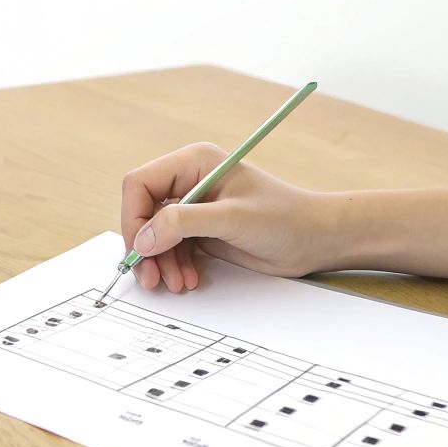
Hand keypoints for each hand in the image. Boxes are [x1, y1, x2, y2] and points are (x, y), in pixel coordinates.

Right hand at [120, 142, 344, 291]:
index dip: (134, 219)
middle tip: (151, 278)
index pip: (140, 185)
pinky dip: (173, 266)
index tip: (140, 251)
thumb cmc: (283, 218)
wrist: (314, 239)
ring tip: (178, 283)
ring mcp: (194, 207)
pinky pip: (170, 248)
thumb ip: (184, 224)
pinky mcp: (201, 230)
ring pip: (154, 235)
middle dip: (145, 247)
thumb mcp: (232, 219)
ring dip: (160, 262)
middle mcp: (189, 181)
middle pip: (143, 212)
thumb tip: (143, 239)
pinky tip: (189, 279)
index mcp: (193, 163)